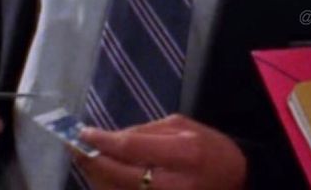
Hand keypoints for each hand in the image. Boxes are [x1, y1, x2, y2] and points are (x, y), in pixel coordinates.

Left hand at [73, 114, 246, 189]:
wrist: (236, 182)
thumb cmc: (212, 148)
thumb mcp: (184, 126)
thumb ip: (148, 131)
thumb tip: (114, 138)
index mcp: (181, 154)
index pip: (131, 148)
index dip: (103, 141)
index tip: (83, 132)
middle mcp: (170, 184)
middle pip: (118, 176)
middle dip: (92, 160)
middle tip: (73, 145)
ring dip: (95, 177)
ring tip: (83, 158)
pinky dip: (108, 189)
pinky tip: (100, 176)